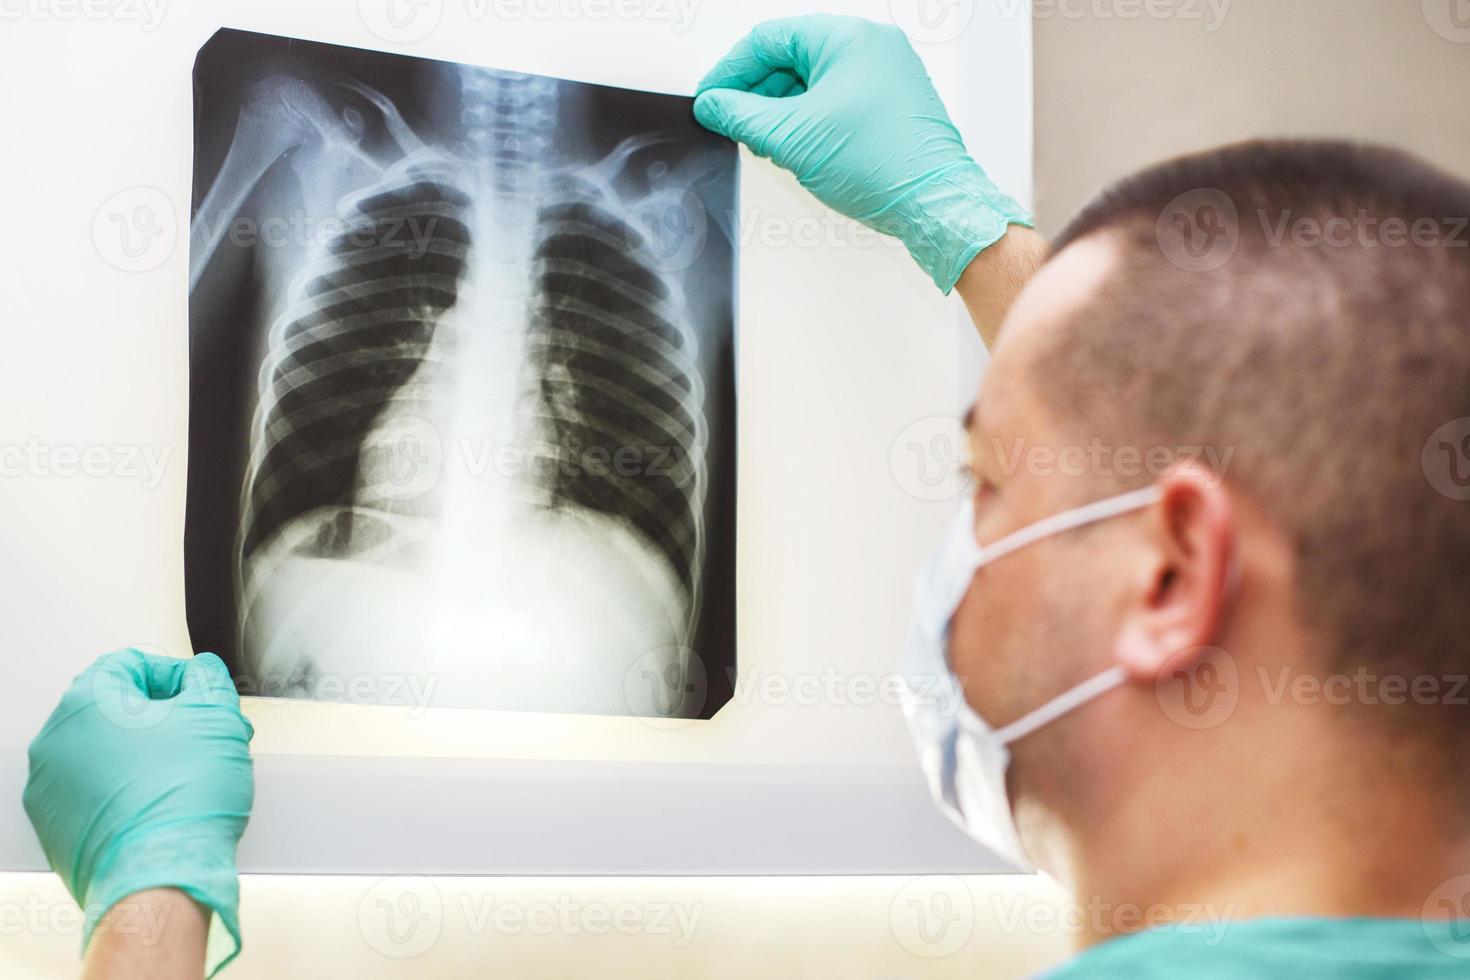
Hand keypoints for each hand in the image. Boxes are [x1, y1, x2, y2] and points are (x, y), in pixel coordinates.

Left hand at [24, 649, 254, 976]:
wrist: (162, 876)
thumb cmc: (182, 802)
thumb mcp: (217, 715)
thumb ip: (208, 678)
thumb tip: (200, 675)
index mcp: (88, 703)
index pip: (131, 663)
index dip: (174, 676)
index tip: (196, 697)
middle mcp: (56, 741)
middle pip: (115, 709)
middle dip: (163, 718)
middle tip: (199, 736)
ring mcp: (50, 787)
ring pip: (103, 751)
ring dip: (143, 754)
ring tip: (184, 774)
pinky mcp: (55, 826)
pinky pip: (93, 791)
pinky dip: (124, 790)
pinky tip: (160, 802)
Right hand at [694, 14, 1031, 292]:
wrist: (935, 203)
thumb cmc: (883, 164)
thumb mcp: (793, 138)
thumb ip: (742, 116)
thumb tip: (714, 105)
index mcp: (848, 38)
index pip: (769, 40)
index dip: (730, 71)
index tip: (711, 99)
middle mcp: (871, 46)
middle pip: (791, 57)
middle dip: (758, 93)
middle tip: (734, 124)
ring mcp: (885, 73)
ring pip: (814, 80)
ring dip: (783, 109)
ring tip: (767, 143)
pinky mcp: (891, 102)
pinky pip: (838, 97)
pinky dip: (810, 118)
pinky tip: (798, 147)